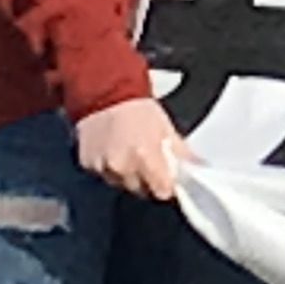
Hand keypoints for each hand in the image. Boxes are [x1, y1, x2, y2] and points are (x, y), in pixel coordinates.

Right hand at [76, 95, 192, 202]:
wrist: (105, 91)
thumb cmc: (138, 108)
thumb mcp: (166, 128)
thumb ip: (181, 153)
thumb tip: (197, 168)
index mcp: (146, 158)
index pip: (161, 192)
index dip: (165, 186)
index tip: (166, 180)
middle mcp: (123, 167)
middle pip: (140, 189)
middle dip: (145, 180)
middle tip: (146, 161)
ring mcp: (103, 167)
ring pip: (119, 183)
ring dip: (125, 174)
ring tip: (127, 152)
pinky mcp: (87, 164)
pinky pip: (102, 174)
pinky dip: (108, 167)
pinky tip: (112, 149)